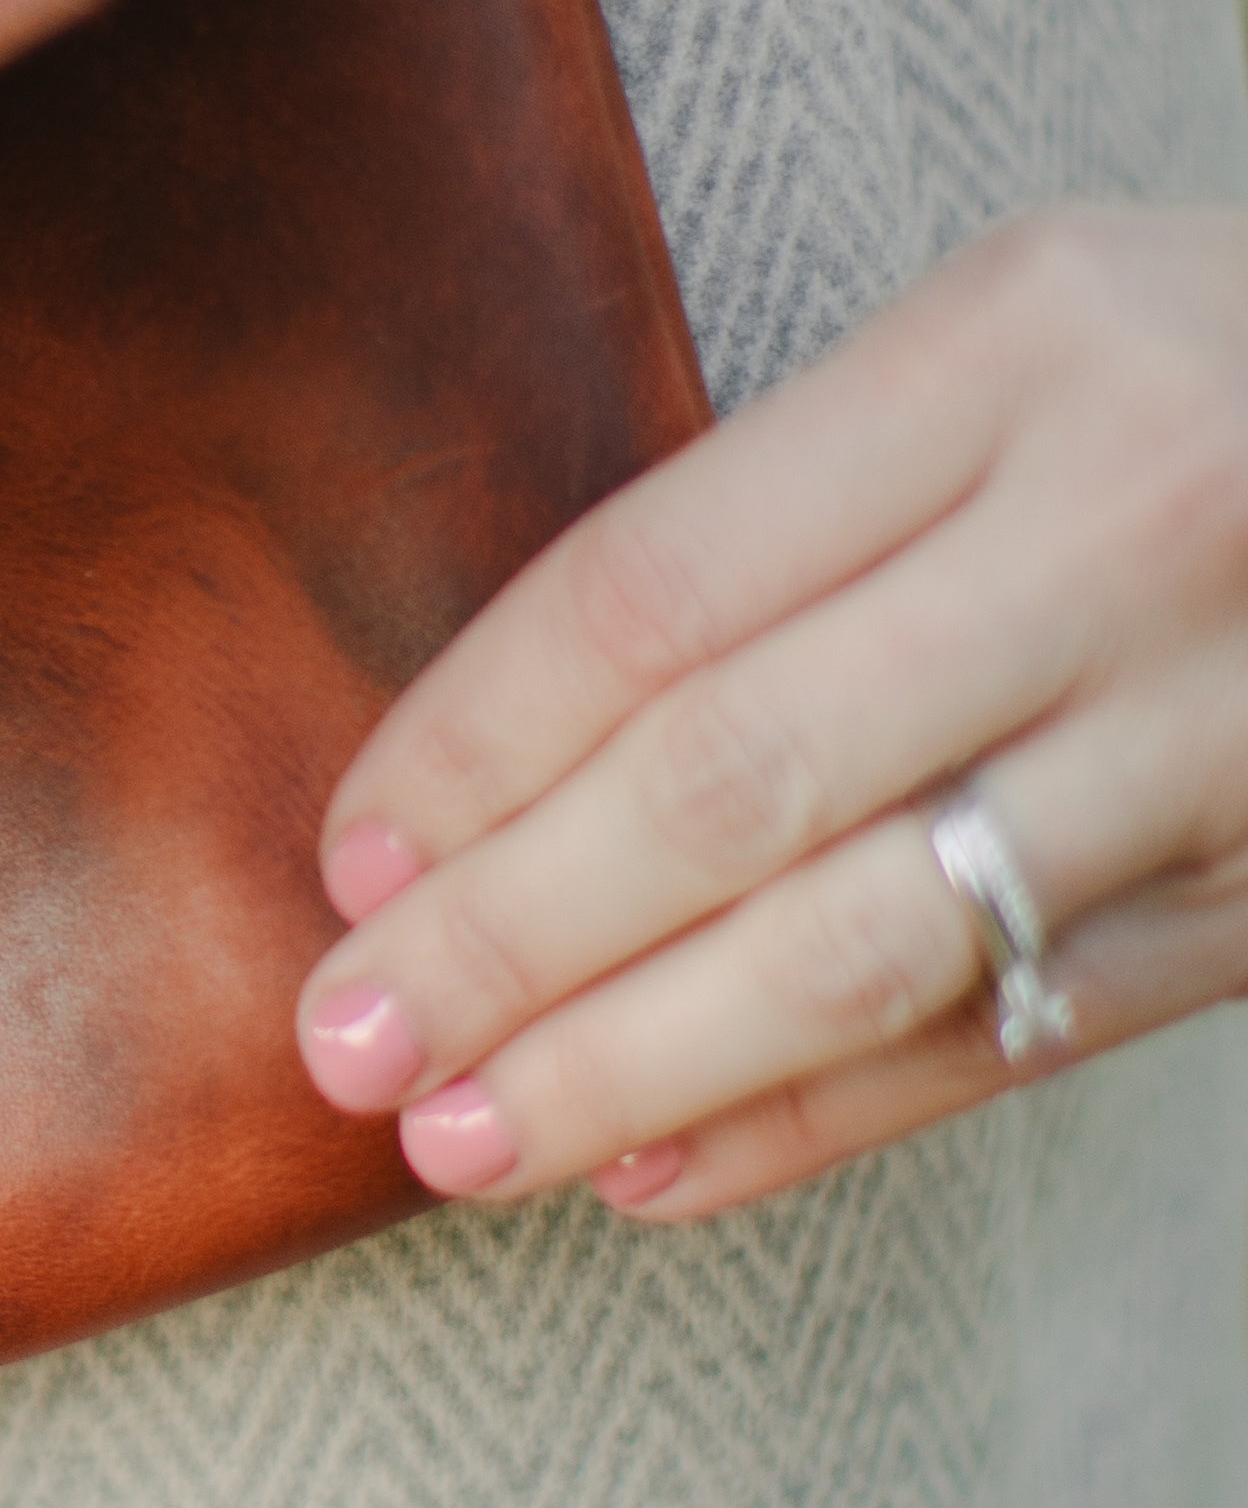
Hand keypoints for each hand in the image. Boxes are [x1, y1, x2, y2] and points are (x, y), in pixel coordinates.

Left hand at [288, 205, 1247, 1222]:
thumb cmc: (1207, 377)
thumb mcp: (1015, 336)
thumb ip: (795, 515)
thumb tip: (491, 774)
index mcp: (1017, 345)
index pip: (661, 587)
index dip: (474, 747)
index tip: (350, 865)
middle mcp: (1130, 527)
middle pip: (736, 780)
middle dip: (509, 938)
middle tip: (348, 1044)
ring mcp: (1229, 725)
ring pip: (868, 944)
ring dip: (636, 1067)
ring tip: (465, 1142)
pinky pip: (1015, 1037)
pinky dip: (820, 1121)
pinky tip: (665, 1172)